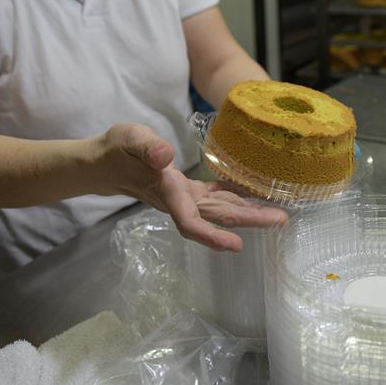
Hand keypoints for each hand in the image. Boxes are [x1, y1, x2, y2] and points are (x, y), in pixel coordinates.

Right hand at [95, 123, 286, 250]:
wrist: (104, 163)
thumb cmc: (116, 150)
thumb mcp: (128, 139)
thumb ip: (146, 147)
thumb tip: (164, 155)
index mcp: (167, 192)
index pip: (191, 221)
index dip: (213, 236)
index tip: (236, 245)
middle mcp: (180, 201)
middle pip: (217, 217)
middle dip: (249, 221)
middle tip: (281, 220)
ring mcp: (185, 198)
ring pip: (221, 209)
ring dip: (249, 213)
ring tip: (278, 214)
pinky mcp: (188, 191)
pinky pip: (217, 197)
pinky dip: (237, 197)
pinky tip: (256, 194)